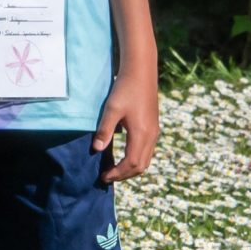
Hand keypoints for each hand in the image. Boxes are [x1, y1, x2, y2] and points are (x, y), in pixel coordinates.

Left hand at [95, 67, 159, 181]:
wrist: (141, 72)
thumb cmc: (125, 88)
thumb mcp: (111, 109)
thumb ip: (104, 130)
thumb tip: (96, 149)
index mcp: (141, 134)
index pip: (131, 164)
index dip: (117, 173)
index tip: (103, 176)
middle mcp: (151, 136)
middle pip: (140, 166)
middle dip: (124, 175)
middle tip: (107, 176)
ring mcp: (154, 132)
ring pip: (145, 160)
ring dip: (130, 168)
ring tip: (114, 169)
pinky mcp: (153, 127)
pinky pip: (147, 151)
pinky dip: (136, 159)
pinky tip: (124, 156)